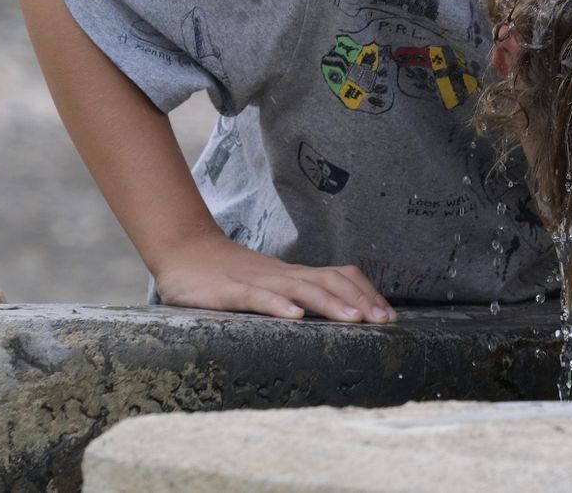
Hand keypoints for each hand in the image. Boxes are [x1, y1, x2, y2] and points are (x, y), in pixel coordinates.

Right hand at [153, 233, 396, 322]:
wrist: (183, 252)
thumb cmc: (226, 275)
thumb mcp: (267, 286)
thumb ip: (292, 296)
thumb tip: (327, 315)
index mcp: (293, 276)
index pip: (339, 276)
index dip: (365, 293)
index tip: (389, 314)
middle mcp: (282, 275)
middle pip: (329, 280)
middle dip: (361, 301)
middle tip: (386, 320)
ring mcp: (257, 281)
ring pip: (301, 288)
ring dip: (331, 303)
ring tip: (356, 320)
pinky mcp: (229, 291)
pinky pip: (257, 297)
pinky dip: (279, 306)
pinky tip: (295, 317)